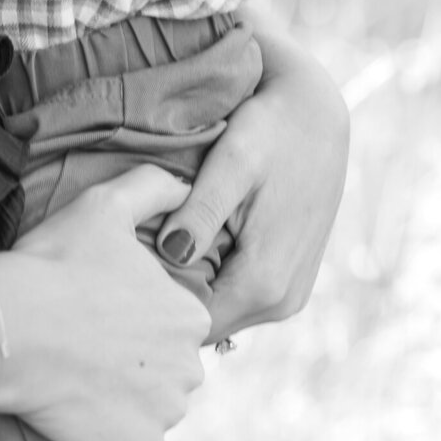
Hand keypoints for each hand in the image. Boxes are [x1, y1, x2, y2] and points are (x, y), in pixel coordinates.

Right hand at [0, 164, 207, 440]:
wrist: (9, 327)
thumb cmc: (55, 263)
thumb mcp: (105, 206)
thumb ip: (154, 186)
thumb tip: (186, 184)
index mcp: (191, 315)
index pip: (174, 326)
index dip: (134, 321)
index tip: (96, 315)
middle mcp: (191, 369)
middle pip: (167, 372)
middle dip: (136, 365)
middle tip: (84, 348)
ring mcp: (164, 416)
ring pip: (150, 412)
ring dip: (123, 403)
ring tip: (76, 379)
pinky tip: (78, 414)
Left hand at [157, 24, 349, 341]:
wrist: (316, 115)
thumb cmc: (271, 130)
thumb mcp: (232, 161)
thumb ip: (202, 210)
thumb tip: (171, 253)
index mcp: (264, 284)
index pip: (192, 325)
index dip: (153, 305)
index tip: (124, 274)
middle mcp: (282, 304)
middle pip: (205, 325)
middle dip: (169, 300)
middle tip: (132, 260)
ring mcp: (290, 298)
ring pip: (221, 314)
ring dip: (191, 291)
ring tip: (159, 248)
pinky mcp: (290, 286)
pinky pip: (238, 300)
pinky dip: (213, 281)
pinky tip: (190, 246)